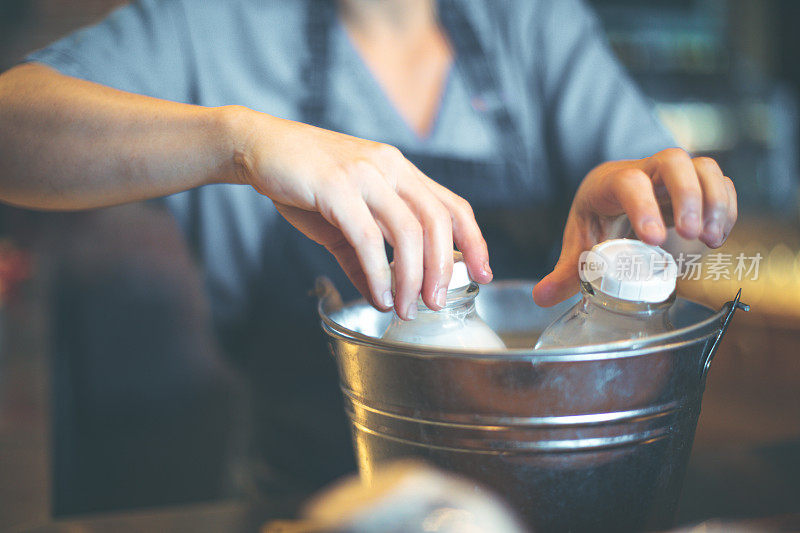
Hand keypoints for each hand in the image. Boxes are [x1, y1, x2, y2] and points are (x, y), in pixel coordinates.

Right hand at [232, 110, 491, 318]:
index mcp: (400, 171)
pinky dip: (378, 273)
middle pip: (437, 221)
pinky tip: (380, 295)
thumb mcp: (342, 219)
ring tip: (407, 308)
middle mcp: (390, 168)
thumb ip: (363, 256)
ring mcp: (365, 174)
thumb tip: (383, 296)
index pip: (452, 206)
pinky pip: (367, 238)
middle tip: (437, 304)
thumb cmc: (303, 181)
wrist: (258, 147)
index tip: (484, 274)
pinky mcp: (336, 186)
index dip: (474, 241)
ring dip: (412, 278)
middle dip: (444, 269)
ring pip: (408, 231)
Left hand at [532, 148, 736, 306]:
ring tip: (711, 240)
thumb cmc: (597, 217)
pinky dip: (727, 207)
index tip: (654, 240)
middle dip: (687, 197)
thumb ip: (565, 271)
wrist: (615, 194)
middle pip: (673, 162)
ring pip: (703, 167)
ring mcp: (673, 174)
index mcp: (610, 182)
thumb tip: (541, 297)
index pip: (628, 182)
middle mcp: (645, 170)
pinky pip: (720, 182)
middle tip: (692, 236)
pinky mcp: (696, 183)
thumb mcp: (580, 240)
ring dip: (714, 202)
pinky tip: (720, 235)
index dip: (642, 207)